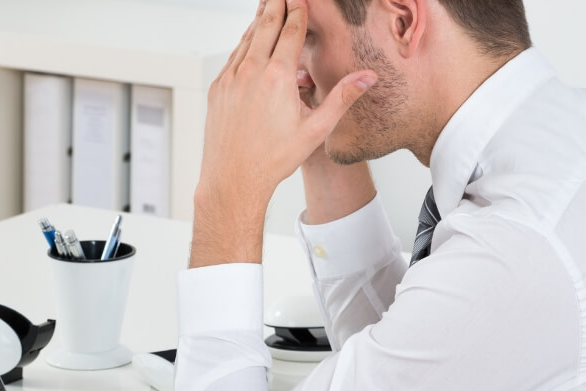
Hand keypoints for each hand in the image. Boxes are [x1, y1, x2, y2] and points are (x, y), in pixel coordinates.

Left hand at [190, 0, 376, 267]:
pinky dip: (243, 45)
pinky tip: (248, 44)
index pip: (290, 32)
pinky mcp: (218, 89)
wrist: (233, 179)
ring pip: (246, 40)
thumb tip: (367, 78)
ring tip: (266, 9)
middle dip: (275, 6)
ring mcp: (231, 79)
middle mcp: (251, 72)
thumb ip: (342, 98)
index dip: (297, 11)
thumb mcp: (316, 130)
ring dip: (257, 22)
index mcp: (278, 77)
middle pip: (264, 26)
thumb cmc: (273, 159)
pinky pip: (233, 58)